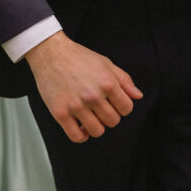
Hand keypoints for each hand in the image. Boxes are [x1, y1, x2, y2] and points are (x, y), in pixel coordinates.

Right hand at [26, 31, 142, 142]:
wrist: (52, 54)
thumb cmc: (79, 57)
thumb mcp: (106, 63)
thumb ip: (124, 80)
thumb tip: (138, 96)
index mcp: (107, 83)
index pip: (126, 108)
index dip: (122, 107)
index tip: (114, 103)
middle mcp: (93, 95)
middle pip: (113, 121)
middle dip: (110, 116)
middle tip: (101, 108)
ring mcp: (76, 106)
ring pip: (97, 131)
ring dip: (97, 126)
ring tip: (91, 117)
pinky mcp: (60, 113)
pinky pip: (76, 137)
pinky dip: (82, 136)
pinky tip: (81, 126)